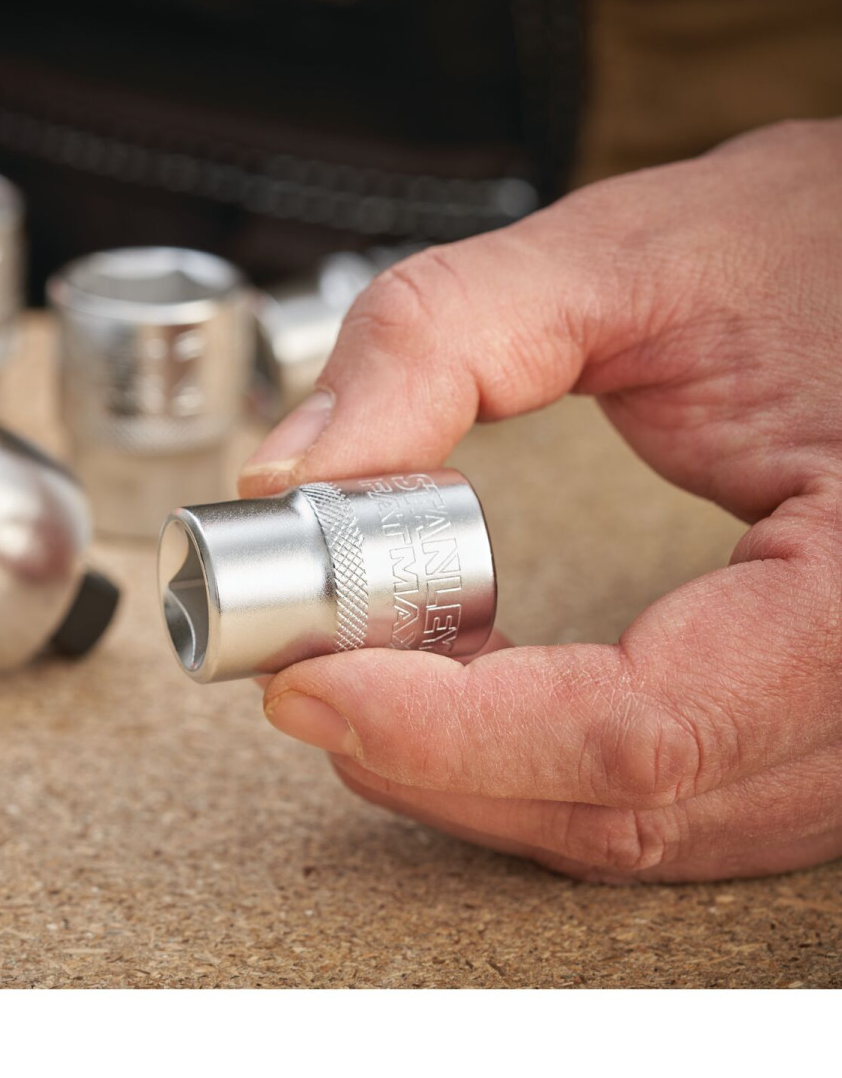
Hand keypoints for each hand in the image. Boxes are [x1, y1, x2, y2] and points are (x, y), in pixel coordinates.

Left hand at [241, 119, 841, 882]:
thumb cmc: (820, 244)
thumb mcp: (618, 255)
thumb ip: (435, 342)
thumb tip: (290, 474)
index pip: (641, 728)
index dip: (448, 732)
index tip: (306, 683)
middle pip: (629, 809)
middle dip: (432, 759)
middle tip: (303, 670)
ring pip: (647, 832)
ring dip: (477, 776)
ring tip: (367, 671)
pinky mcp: (826, 721)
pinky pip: (675, 801)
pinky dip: (541, 766)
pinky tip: (462, 694)